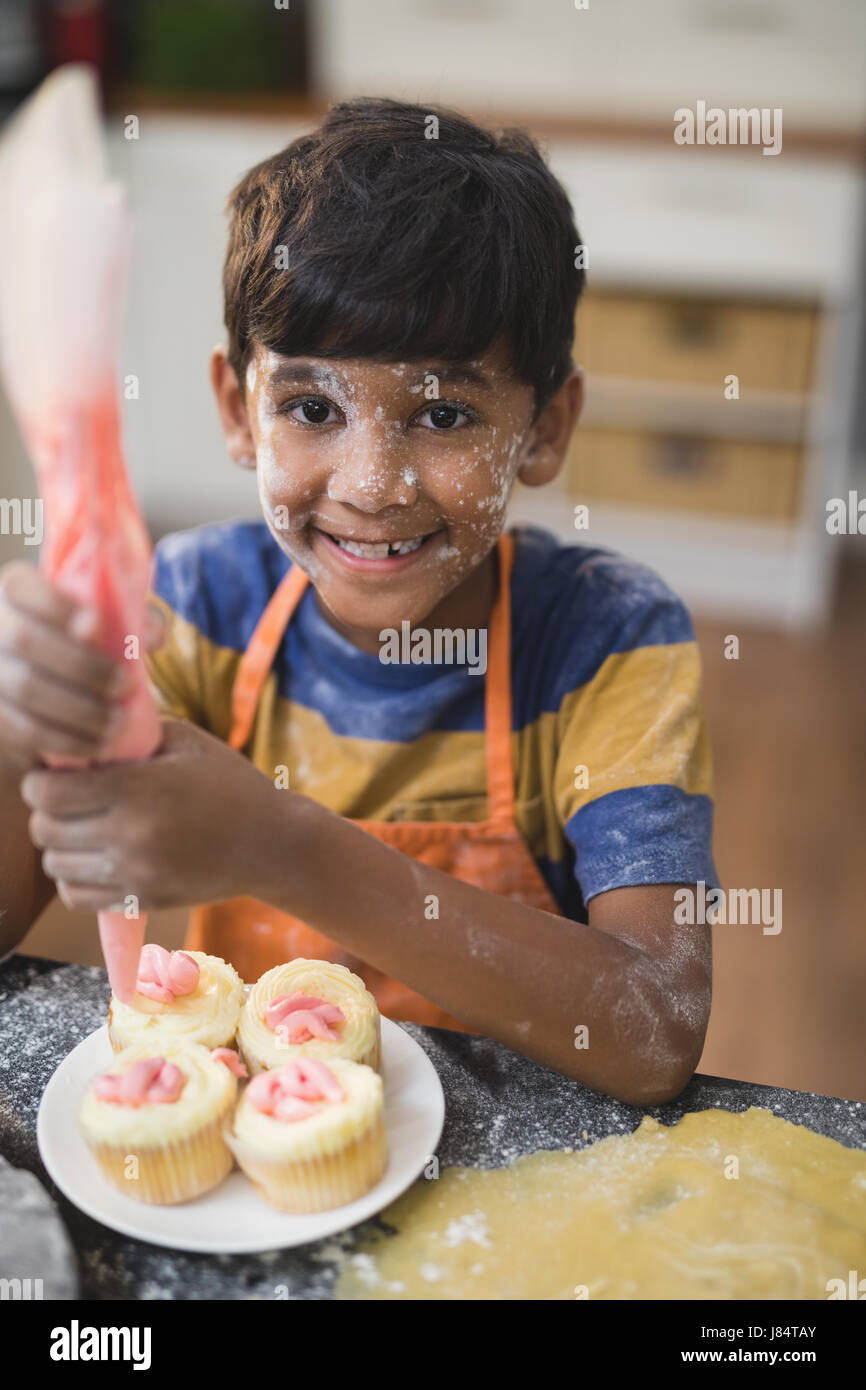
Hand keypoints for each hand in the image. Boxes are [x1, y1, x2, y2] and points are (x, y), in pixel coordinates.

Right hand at [0, 562, 163, 767]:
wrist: (52, 684)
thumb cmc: (83, 643)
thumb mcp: (102, 621)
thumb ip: (127, 618)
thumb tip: (153, 636)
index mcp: (14, 592)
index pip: (22, 587)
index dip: (55, 604)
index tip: (95, 623)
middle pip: (25, 640)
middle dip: (81, 664)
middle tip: (124, 684)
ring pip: (25, 689)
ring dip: (79, 710)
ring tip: (119, 723)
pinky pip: (23, 731)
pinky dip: (65, 741)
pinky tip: (97, 747)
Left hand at [20, 717, 286, 910]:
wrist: (272, 843)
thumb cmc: (229, 783)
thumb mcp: (185, 740)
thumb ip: (130, 733)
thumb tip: (80, 730)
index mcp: (138, 788)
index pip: (47, 792)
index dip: (40, 781)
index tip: (55, 774)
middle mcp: (131, 834)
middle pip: (45, 830)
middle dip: (48, 811)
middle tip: (68, 800)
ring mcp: (135, 873)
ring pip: (55, 865)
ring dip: (61, 845)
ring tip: (83, 829)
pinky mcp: (141, 900)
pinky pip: (76, 896)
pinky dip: (75, 877)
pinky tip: (96, 858)